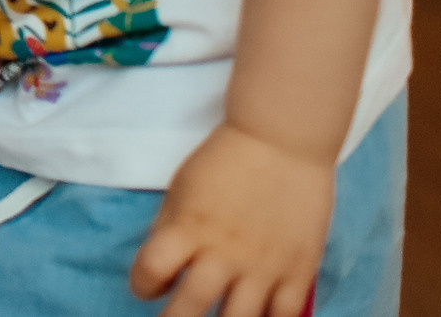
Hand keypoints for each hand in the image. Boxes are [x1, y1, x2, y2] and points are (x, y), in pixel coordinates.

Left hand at [131, 122, 333, 316]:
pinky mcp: (299, 272)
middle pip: (190, 309)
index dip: (141, 285)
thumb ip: (170, 231)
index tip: (145, 287)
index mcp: (187, 228)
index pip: (150, 272)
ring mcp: (264, 267)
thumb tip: (162, 271)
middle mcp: (224, 253)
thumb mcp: (181, 190)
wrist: (282, 141)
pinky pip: (283, 316)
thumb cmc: (224, 163)